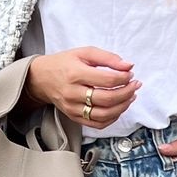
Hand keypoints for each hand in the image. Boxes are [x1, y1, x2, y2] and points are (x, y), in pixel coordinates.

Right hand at [21, 46, 141, 127]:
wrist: (41, 78)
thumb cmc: (64, 63)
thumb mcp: (84, 53)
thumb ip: (107, 58)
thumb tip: (128, 66)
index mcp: (76, 73)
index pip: (108, 79)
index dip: (124, 77)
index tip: (130, 74)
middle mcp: (73, 93)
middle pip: (108, 99)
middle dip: (127, 92)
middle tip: (135, 85)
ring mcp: (73, 108)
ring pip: (104, 114)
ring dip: (123, 107)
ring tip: (130, 97)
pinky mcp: (73, 117)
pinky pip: (97, 123)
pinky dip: (112, 118)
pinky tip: (118, 108)